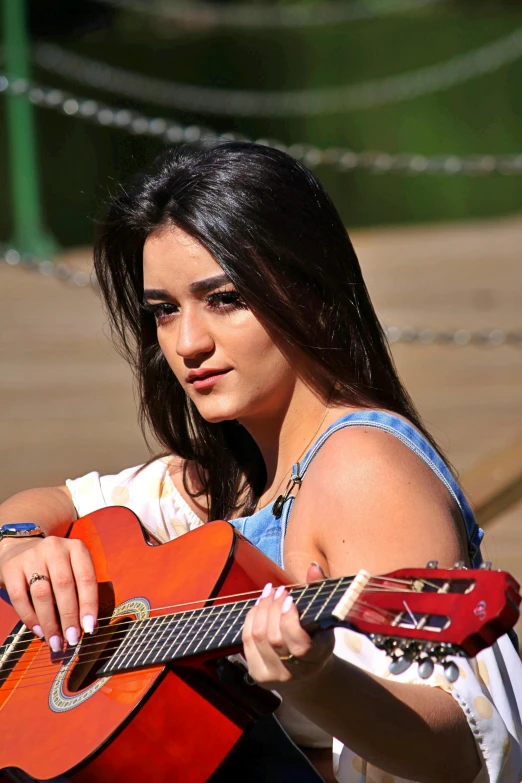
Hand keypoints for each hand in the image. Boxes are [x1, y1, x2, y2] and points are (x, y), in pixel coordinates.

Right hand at [0, 536, 97, 650]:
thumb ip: (79, 590)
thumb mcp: (72, 568)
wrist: (20, 548)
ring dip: (50, 622)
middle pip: (64, 585)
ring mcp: (31, 556)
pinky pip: (20, 597)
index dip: (89, 604)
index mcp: (76, 548)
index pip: (86, 578)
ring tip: (56, 641)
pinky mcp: (11, 567)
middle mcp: (55, 548)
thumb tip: (87, 626)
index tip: (89, 627)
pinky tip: (39, 631)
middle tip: (72, 639)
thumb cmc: (54, 566)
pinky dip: (30, 617)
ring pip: (42, 593)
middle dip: (69, 616)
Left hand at [242, 563, 334, 690]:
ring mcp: (270, 674)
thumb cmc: (318, 641)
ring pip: (257, 637)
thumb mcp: (325, 620)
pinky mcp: (255, 672)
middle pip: (273, 637)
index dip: (289, 619)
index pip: (298, 645)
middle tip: (279, 590)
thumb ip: (319, 592)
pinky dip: (251, 618)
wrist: (307, 674)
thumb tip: (313, 567)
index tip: (290, 598)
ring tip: (268, 593)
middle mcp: (291, 673)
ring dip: (260, 609)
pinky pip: (246, 640)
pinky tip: (259, 605)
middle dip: (273, 608)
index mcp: (313, 660)